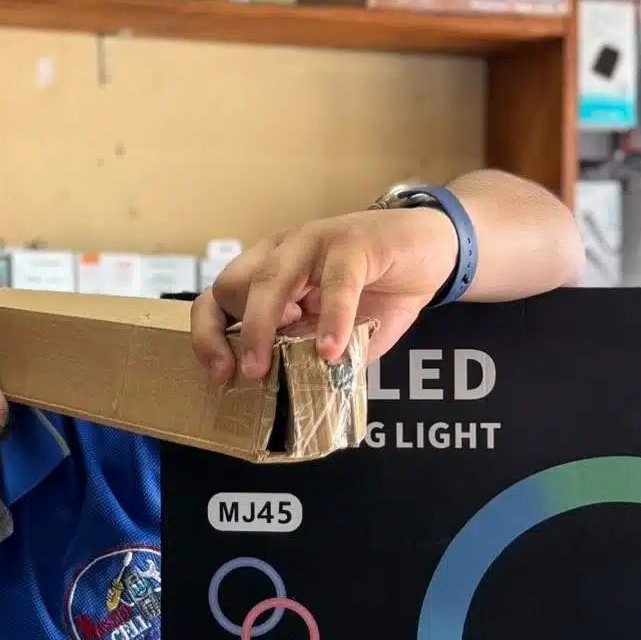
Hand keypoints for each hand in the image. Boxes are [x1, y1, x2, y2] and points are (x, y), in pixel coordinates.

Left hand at [191, 207, 458, 382]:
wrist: (432, 248)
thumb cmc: (378, 292)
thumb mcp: (336, 333)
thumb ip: (311, 356)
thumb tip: (287, 398)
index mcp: (269, 270)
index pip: (218, 298)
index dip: (208, 335)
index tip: (220, 373)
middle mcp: (282, 251)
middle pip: (232, 286)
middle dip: (231, 333)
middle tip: (248, 373)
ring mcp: (315, 242)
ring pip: (271, 280)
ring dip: (262, 326)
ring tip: (267, 368)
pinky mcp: (354, 242)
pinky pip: (336, 282)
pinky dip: (331, 319)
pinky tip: (331, 351)